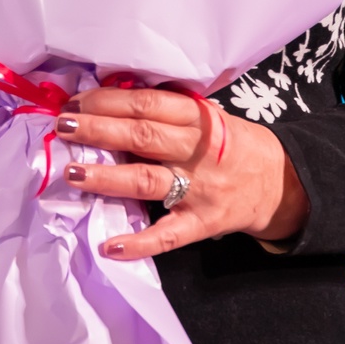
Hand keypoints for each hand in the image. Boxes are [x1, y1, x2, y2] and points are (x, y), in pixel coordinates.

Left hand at [57, 84, 307, 258]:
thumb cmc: (231, 144)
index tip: (75, 102)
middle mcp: (198, 152)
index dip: (109, 102)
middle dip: (98, 131)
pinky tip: (109, 247)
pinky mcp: (203, 223)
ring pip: (148, 182)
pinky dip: (139, 243)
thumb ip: (167, 110)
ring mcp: (200, 189)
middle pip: (143, 138)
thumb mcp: (208, 116)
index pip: (148, 105)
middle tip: (63, 127)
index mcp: (199, 119)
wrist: (281, 182)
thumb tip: (108, 97)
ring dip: (107, 179)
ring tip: (73, 173)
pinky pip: (169, 235)